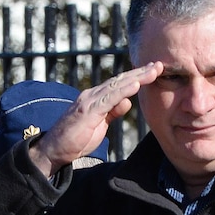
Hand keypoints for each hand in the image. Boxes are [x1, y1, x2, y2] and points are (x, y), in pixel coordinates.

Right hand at [26, 63, 161, 176]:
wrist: (55, 150)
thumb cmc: (76, 139)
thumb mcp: (100, 124)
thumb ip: (112, 112)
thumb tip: (127, 102)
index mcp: (96, 98)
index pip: (119, 84)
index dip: (137, 77)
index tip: (153, 71)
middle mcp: (92, 95)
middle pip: (120, 80)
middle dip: (141, 72)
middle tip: (159, 64)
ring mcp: (89, 102)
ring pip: (117, 86)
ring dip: (137, 78)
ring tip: (153, 71)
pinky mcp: (88, 111)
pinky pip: (109, 99)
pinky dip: (123, 91)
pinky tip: (136, 85)